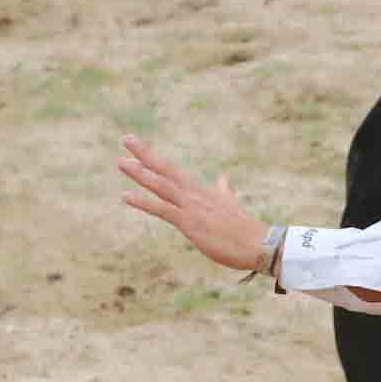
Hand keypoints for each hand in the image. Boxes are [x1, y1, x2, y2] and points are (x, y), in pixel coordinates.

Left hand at [116, 137, 273, 277]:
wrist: (259, 243)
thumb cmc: (245, 229)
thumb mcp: (231, 205)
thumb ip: (224, 192)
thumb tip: (224, 179)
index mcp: (202, 190)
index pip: (173, 170)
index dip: (154, 158)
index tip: (138, 146)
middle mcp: (195, 193)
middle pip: (165, 169)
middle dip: (145, 154)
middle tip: (127, 139)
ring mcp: (192, 206)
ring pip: (161, 185)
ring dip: (140, 174)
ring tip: (120, 162)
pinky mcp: (190, 223)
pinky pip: (162, 210)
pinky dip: (143, 202)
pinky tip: (126, 196)